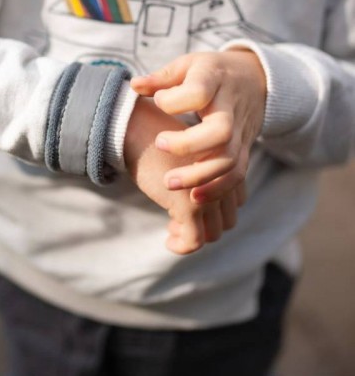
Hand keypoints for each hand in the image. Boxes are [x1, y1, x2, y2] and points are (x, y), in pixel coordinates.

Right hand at [123, 96, 242, 254]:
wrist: (140, 129)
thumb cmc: (159, 138)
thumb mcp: (188, 151)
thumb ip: (200, 168)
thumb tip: (193, 197)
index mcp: (228, 165)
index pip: (236, 201)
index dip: (217, 210)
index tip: (193, 210)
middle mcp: (224, 181)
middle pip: (227, 220)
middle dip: (206, 226)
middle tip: (178, 223)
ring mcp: (209, 195)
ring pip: (212, 233)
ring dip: (193, 236)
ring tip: (172, 229)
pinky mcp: (190, 206)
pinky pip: (194, 241)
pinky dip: (182, 246)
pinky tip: (169, 241)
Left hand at [130, 50, 265, 203]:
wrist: (255, 80)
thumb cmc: (211, 73)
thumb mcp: (188, 66)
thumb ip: (161, 78)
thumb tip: (134, 85)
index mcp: (214, 81)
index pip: (200, 91)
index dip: (176, 100)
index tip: (159, 100)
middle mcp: (231, 108)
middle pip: (220, 131)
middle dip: (188, 145)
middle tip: (159, 145)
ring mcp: (241, 131)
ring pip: (229, 159)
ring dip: (199, 176)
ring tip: (168, 183)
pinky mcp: (244, 149)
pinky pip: (237, 174)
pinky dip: (218, 189)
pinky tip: (194, 198)